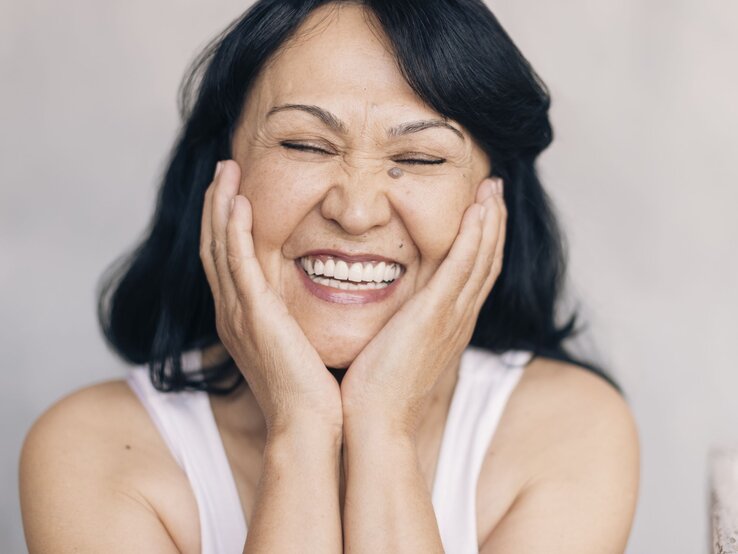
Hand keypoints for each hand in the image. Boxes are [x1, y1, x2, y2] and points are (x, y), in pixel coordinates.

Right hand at [200, 160, 342, 436]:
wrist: (309, 425)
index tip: (235, 192)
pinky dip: (234, 231)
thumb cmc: (310, 391)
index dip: (225, 224)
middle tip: (223, 169)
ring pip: (220, 247)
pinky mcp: (254, 315)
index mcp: (241, 319)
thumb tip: (308, 305)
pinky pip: (238, 263)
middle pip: (214, 247)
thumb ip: (293, 321)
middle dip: (216, 205)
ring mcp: (238, 314)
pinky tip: (239, 202)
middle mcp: (231, 313)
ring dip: (221, 206)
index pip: (226, 261)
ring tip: (226, 170)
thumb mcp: (296, 347)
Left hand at [340, 177, 506, 435]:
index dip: (481, 241)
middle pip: (487, 261)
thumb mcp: (392, 349)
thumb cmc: (374, 391)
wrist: (375, 423)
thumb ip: (397, 325)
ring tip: (493, 188)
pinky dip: (475, 236)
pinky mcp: (437, 315)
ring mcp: (452, 317)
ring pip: (482, 258)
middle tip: (495, 188)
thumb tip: (387, 311)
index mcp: (449, 325)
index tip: (481, 210)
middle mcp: (458, 319)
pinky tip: (478, 209)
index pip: (474, 274)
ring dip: (490, 220)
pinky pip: (464, 266)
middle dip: (493, 222)